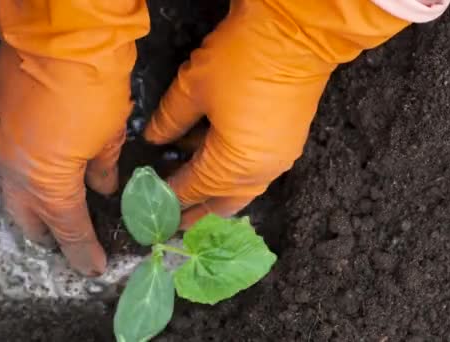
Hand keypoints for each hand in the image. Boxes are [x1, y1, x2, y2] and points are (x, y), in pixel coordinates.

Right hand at [0, 0, 147, 275]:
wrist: (62, 34)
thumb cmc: (94, 86)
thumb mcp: (109, 133)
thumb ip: (104, 168)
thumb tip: (102, 187)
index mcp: (46, 180)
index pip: (67, 226)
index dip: (82, 249)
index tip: (92, 266)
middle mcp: (15, 168)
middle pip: (26, 217)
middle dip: (47, 234)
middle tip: (67, 242)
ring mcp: (1, 143)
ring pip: (12, 189)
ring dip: (33, 204)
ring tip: (54, 212)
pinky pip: (9, 160)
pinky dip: (25, 174)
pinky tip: (42, 171)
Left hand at [144, 0, 409, 228]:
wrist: (299, 34)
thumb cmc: (242, 60)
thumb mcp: (194, 88)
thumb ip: (169, 120)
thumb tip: (154, 138)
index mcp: (235, 165)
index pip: (194, 187)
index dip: (170, 194)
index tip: (149, 203)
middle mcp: (260, 171)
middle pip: (224, 202)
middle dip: (198, 211)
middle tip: (174, 220)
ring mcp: (278, 158)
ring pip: (241, 188)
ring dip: (215, 191)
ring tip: (190, 188)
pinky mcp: (288, 141)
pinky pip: (255, 170)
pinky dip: (232, 172)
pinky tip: (213, 157)